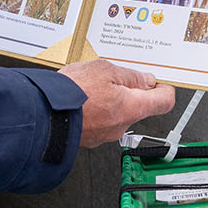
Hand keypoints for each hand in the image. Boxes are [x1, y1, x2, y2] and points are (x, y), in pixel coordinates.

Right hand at [59, 60, 175, 141]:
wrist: (42, 115)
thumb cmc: (72, 94)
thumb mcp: (105, 70)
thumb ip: (130, 76)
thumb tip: (145, 80)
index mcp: (133, 108)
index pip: (164, 102)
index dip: (164, 89)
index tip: (160, 82)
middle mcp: (122, 125)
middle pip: (139, 107)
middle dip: (129, 91)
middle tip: (114, 77)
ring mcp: (105, 134)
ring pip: (117, 114)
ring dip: (109, 100)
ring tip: (90, 86)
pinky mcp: (89, 137)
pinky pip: (99, 121)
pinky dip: (94, 110)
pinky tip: (81, 98)